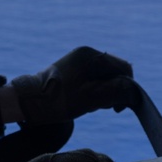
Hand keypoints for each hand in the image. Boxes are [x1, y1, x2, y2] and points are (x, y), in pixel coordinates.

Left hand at [12, 46, 133, 123]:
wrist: (28, 101)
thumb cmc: (58, 100)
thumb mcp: (91, 98)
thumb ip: (116, 91)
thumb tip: (134, 90)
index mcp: (90, 55)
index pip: (123, 68)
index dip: (127, 88)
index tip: (117, 108)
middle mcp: (85, 53)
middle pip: (114, 73)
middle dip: (113, 91)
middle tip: (99, 106)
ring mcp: (78, 61)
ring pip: (104, 78)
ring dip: (103, 93)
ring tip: (88, 104)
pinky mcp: (72, 70)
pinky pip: (93, 80)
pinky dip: (93, 92)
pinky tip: (83, 102)